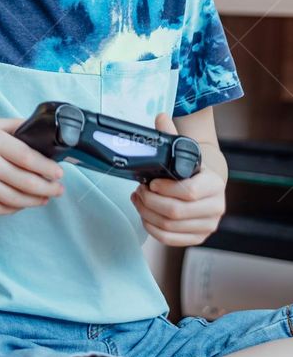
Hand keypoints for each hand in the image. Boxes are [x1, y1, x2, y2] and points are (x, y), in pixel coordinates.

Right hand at [0, 118, 64, 215]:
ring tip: (45, 198)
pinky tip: (21, 203)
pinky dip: (13, 208)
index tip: (60, 173)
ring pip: (14, 199)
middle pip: (25, 182)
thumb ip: (14, 127)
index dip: (48, 169)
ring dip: (34, 201)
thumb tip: (41, 132)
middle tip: (58, 189)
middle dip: (47, 188)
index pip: (28, 158)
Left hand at [131, 113, 225, 245]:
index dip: (165, 189)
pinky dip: (152, 228)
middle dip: (150, 201)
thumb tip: (161, 116)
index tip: (151, 182)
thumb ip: (171, 133)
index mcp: (214, 184)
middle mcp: (216, 207)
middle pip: (175, 212)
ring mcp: (208, 225)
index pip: (188, 192)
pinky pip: (171, 239)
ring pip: (170, 227)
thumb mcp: (185, 149)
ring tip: (139, 200)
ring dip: (147, 213)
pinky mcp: (198, 237)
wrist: (208, 184)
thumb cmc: (193, 167)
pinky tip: (145, 215)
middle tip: (139, 191)